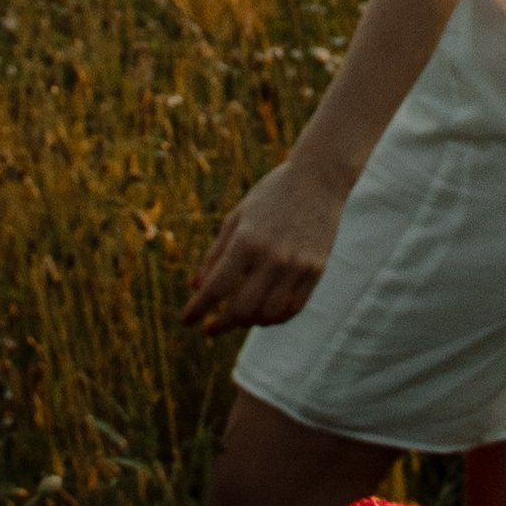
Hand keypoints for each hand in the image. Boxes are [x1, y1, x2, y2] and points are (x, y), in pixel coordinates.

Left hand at [182, 159, 344, 336]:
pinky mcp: (315, 270)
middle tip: (212, 326)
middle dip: (222, 323)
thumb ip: (216, 253)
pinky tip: (264, 314)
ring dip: (249, 323)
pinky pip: (293, 307)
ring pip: (269, 314)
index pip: (216, 287)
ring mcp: (296, 266)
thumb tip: (196, 286)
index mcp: (246, 241)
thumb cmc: (271, 195)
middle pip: (242, 308)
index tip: (187, 321)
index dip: (198, 308)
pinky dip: (275, 318)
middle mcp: (272, 257)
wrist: (318, 179)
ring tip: (239, 318)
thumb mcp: (237, 217)